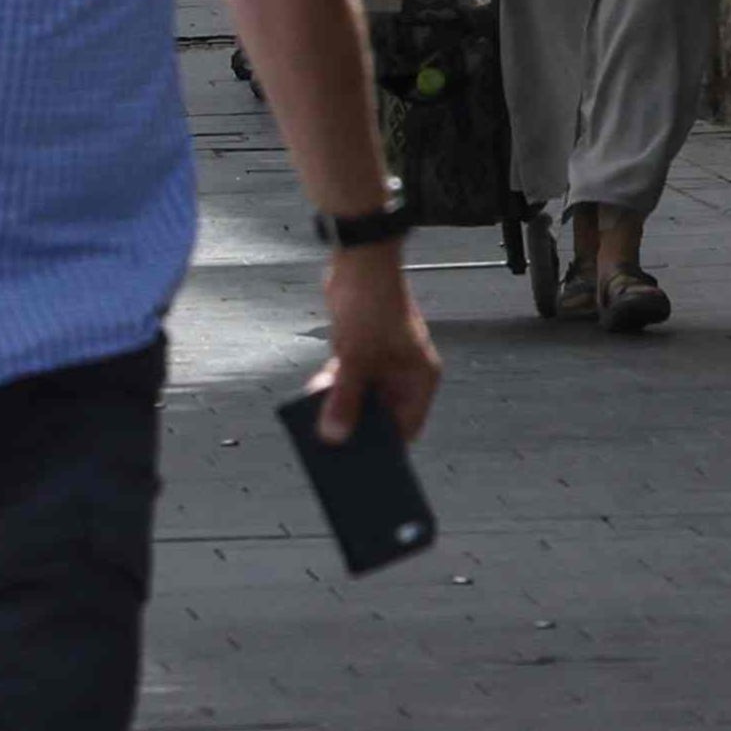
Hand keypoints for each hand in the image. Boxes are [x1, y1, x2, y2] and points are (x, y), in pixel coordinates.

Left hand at [314, 240, 438, 448]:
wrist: (359, 261)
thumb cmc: (372, 304)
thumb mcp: (355, 358)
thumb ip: (345, 399)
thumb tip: (333, 436)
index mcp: (420, 378)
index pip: (406, 427)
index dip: (386, 449)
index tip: (365, 470)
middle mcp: (404, 374)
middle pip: (381, 415)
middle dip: (358, 430)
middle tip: (335, 457)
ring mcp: (382, 363)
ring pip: (360, 398)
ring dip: (340, 409)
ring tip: (318, 434)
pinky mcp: (361, 351)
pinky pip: (346, 380)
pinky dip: (332, 388)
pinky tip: (311, 401)